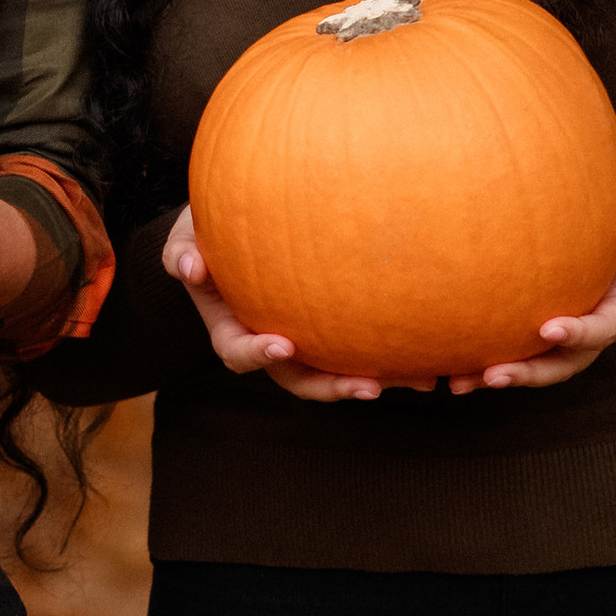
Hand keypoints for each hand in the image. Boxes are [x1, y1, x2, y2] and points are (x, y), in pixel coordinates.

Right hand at [162, 208, 433, 402]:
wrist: (238, 227)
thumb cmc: (207, 230)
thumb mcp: (185, 235)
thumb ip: (181, 249)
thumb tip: (189, 266)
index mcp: (231, 328)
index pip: (238, 352)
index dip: (258, 354)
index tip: (283, 343)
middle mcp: (270, 344)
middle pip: (300, 379)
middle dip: (333, 388)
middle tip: (368, 387)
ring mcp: (305, 340)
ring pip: (340, 371)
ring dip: (377, 378)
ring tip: (419, 379)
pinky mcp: (334, 329)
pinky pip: (363, 346)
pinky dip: (394, 352)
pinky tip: (434, 351)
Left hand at [446, 168, 615, 393]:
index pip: (605, 328)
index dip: (581, 334)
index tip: (549, 329)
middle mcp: (593, 324)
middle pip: (564, 362)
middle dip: (530, 373)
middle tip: (493, 375)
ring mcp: (565, 325)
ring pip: (533, 362)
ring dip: (497, 375)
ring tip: (456, 383)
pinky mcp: (536, 317)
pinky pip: (511, 342)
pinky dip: (481, 354)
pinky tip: (445, 362)